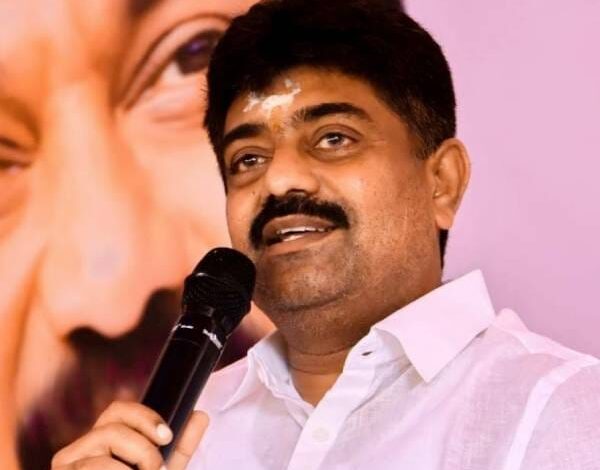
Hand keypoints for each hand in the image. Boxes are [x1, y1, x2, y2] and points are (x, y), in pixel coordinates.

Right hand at [51, 401, 208, 469]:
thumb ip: (180, 448)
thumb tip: (200, 416)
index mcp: (104, 440)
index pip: (118, 410)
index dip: (145, 417)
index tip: (167, 436)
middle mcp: (81, 449)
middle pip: (111, 428)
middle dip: (143, 448)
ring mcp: (68, 467)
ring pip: (101, 453)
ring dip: (130, 469)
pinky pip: (92, 468)